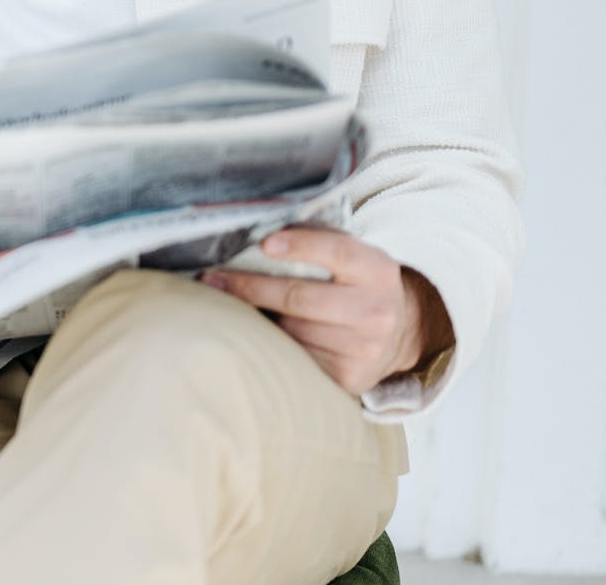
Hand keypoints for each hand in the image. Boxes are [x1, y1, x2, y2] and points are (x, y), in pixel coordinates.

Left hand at [200, 228, 452, 395]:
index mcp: (377, 270)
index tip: (264, 243)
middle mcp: (377, 311)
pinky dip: (270, 343)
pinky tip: (253, 333)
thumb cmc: (355, 284)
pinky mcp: (348, 377)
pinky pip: (294, 357)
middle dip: (249, 287)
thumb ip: (315, 241)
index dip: (300, 246)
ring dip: (255, 317)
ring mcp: (365, 349)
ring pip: (291, 330)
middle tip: (210, 278)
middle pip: (299, 297)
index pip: (338, 252)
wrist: (399, 334)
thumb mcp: (351, 257)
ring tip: (228, 305)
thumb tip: (255, 231)